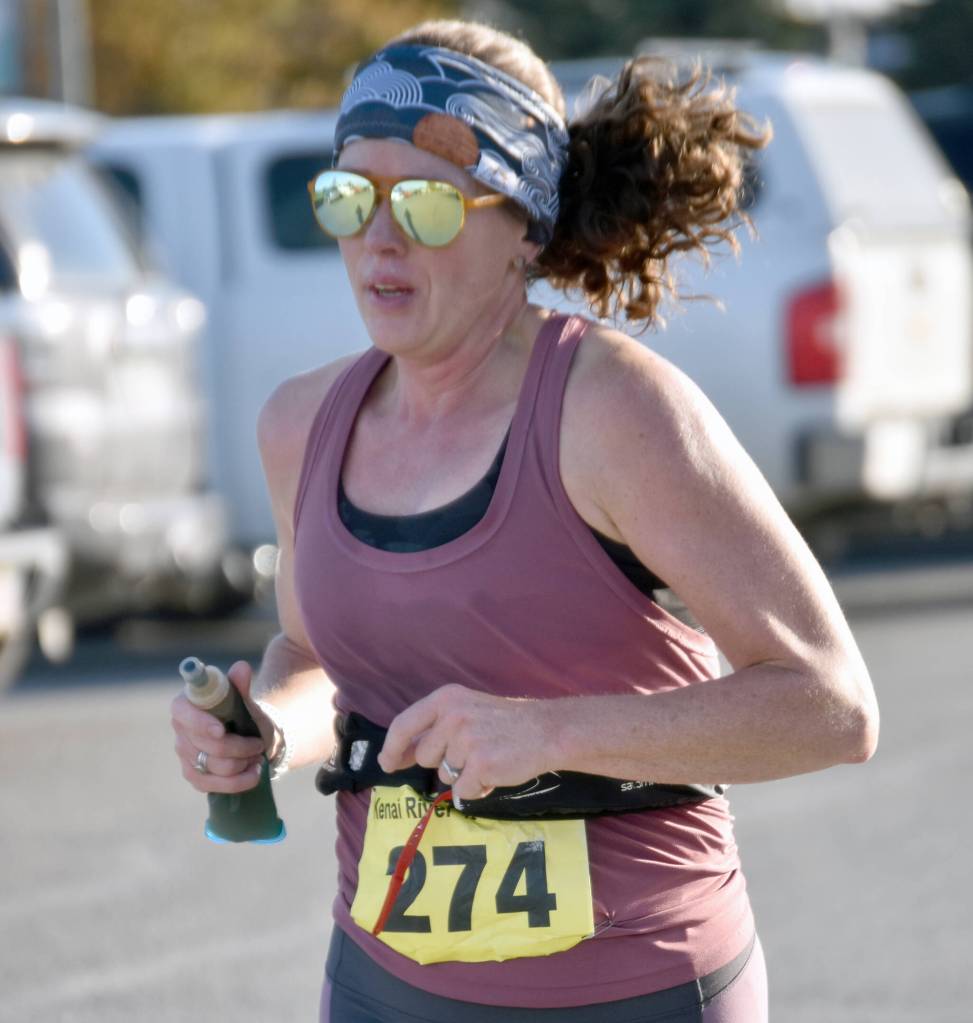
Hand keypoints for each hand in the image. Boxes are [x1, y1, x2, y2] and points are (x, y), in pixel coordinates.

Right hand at [170, 660, 267, 793]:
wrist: (250, 735)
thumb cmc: (242, 712)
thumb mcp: (244, 698)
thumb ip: (240, 684)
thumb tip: (241, 667)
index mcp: (187, 703)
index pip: (183, 713)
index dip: (200, 723)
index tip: (222, 731)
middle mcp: (181, 730)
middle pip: (207, 745)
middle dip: (239, 746)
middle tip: (258, 743)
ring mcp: (185, 754)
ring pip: (215, 766)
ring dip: (243, 762)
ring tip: (258, 755)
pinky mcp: (194, 776)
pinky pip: (215, 785)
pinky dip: (240, 781)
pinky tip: (254, 773)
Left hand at [377, 684, 556, 802]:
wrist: (547, 731)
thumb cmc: (505, 723)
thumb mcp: (467, 710)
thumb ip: (435, 727)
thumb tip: (400, 755)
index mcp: (446, 698)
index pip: (404, 725)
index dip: (391, 748)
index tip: (386, 764)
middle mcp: (453, 716)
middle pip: (425, 756)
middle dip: (444, 762)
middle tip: (473, 751)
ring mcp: (466, 740)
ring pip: (445, 775)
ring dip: (463, 775)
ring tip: (488, 758)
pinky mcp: (481, 764)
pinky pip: (463, 790)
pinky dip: (477, 788)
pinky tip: (495, 772)